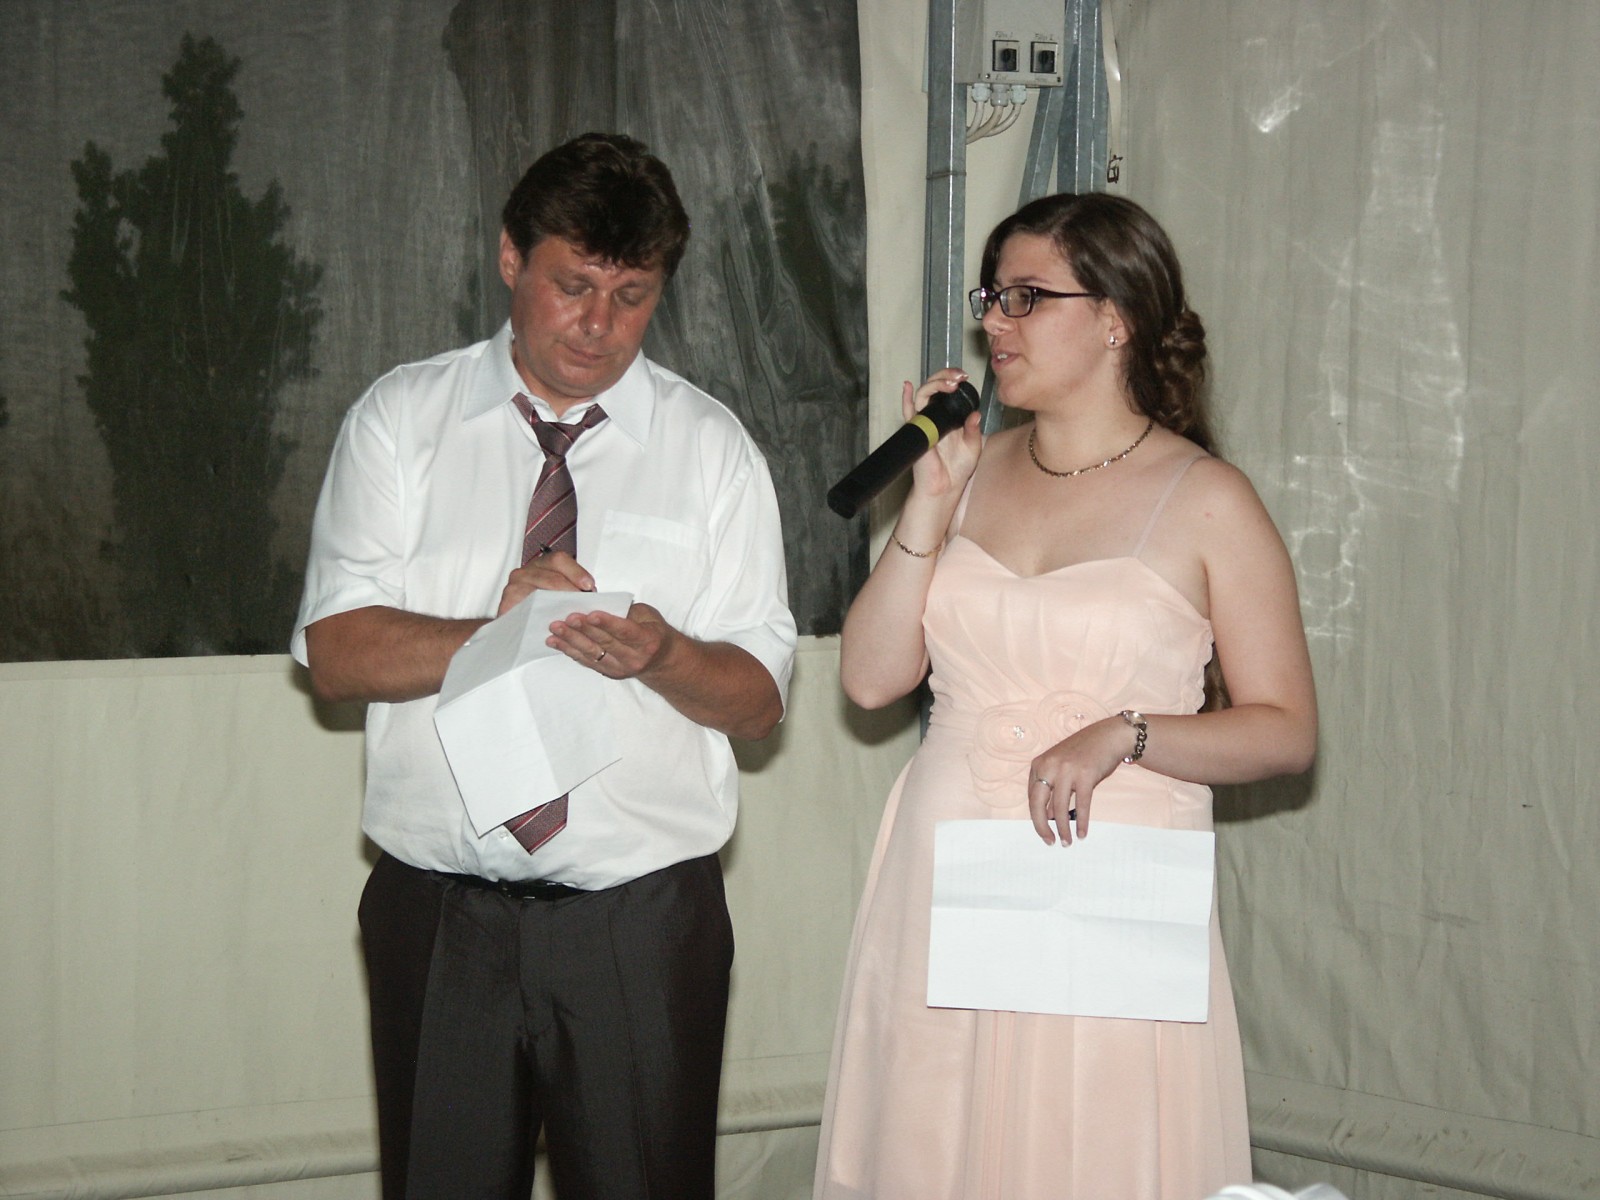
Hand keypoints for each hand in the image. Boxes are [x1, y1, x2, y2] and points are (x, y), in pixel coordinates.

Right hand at [496, 550, 594, 614]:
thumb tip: (593, 596)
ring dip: (556, 603)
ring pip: (539, 591)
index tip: (588, 585)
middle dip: (570, 590)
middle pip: (551, 575)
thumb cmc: (540, 607)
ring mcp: (516, 584)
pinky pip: (523, 606)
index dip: (576, 572)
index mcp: (543, 565)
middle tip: (581, 604)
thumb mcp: (559, 594)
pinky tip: (548, 620)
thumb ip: (573, 591)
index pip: (559, 560)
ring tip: (568, 613)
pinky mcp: (507, 600)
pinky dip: (536, 613)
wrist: (515, 624)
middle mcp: (528, 571)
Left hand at [546, 601, 673, 679]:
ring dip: (571, 641)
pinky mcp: (608, 673)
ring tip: (555, 629)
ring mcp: (620, 668)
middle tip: (566, 618)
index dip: (607, 623)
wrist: (662, 661)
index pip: (625, 631)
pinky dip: (570, 651)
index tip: (590, 614)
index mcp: (647, 640)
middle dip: (584, 630)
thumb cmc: (654, 632)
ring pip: (592, 654)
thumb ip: (628, 611)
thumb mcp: (650, 616)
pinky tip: (556, 642)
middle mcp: (633, 658)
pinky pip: (587, 661)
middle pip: (605, 643)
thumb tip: (601, 604)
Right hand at [905, 369, 982, 498]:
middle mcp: (935, 417)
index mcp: (949, 418)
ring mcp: (924, 422)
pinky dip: (905, 398)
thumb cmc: (956, 470)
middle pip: (934, 387)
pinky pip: (908, 412)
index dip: (954, 380)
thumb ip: (973, 429)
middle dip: (945, 376)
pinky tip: (907, 386)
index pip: (948, 391)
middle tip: (959, 376)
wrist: (945, 487)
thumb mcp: (973, 446)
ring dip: (935, 383)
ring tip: (950, 383)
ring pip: (923, 394)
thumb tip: (975, 414)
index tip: (965, 377)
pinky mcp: (916, 431)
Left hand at [1026, 716, 1133, 845]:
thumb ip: (1053, 789)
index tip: (1044, 830)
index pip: (1032, 797)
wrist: (1109, 736)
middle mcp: (1049, 766)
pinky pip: (1081, 805)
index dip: (1037, 817)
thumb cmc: (1085, 754)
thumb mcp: (1062, 768)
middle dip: (1041, 826)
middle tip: (1049, 842)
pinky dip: (1082, 822)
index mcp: (1040, 764)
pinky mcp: (1086, 775)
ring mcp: (1067, 770)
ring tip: (1067, 842)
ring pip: (1059, 807)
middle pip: (1037, 803)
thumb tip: (1048, 817)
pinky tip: (1082, 834)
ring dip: (1063, 829)